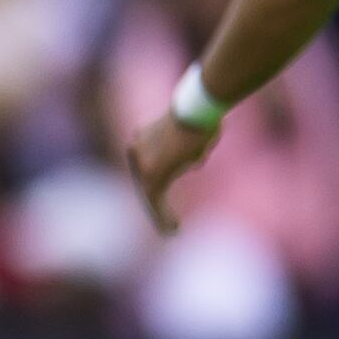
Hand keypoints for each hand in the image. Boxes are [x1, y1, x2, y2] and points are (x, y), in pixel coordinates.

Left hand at [123, 112, 217, 235]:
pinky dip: (163, 216)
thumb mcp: (191, 133)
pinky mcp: (153, 175)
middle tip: (166, 221)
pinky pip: (154, 200)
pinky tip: (173, 230)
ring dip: (160, 214)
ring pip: (149, 194)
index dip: (154, 185)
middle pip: (144, 182)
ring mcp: (142, 162)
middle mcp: (137, 148)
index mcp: (143, 137)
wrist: (197, 108)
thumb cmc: (202, 117)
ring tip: (172, 230)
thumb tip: (191, 162)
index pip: (146, 166)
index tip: (160, 199)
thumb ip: (186, 149)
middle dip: (156, 203)